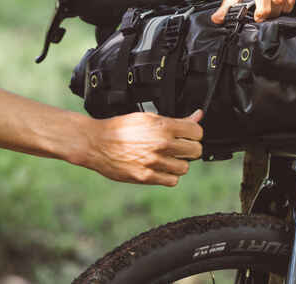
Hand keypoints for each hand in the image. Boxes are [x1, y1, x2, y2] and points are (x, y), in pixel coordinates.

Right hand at [80, 110, 202, 186]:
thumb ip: (177, 119)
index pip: (197, 132)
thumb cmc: (120, 128)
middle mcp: (161, 144)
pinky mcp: (146, 177)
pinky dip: (169, 175)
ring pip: (185, 167)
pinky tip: (161, 168)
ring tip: (168, 157)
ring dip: (179, 163)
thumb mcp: (149, 117)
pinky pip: (172, 181)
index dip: (194, 133)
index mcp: (163, 126)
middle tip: (180, 146)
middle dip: (190, 148)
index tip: (189, 134)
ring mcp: (154, 162)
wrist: (97, 143)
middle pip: (195, 151)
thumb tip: (198, 115)